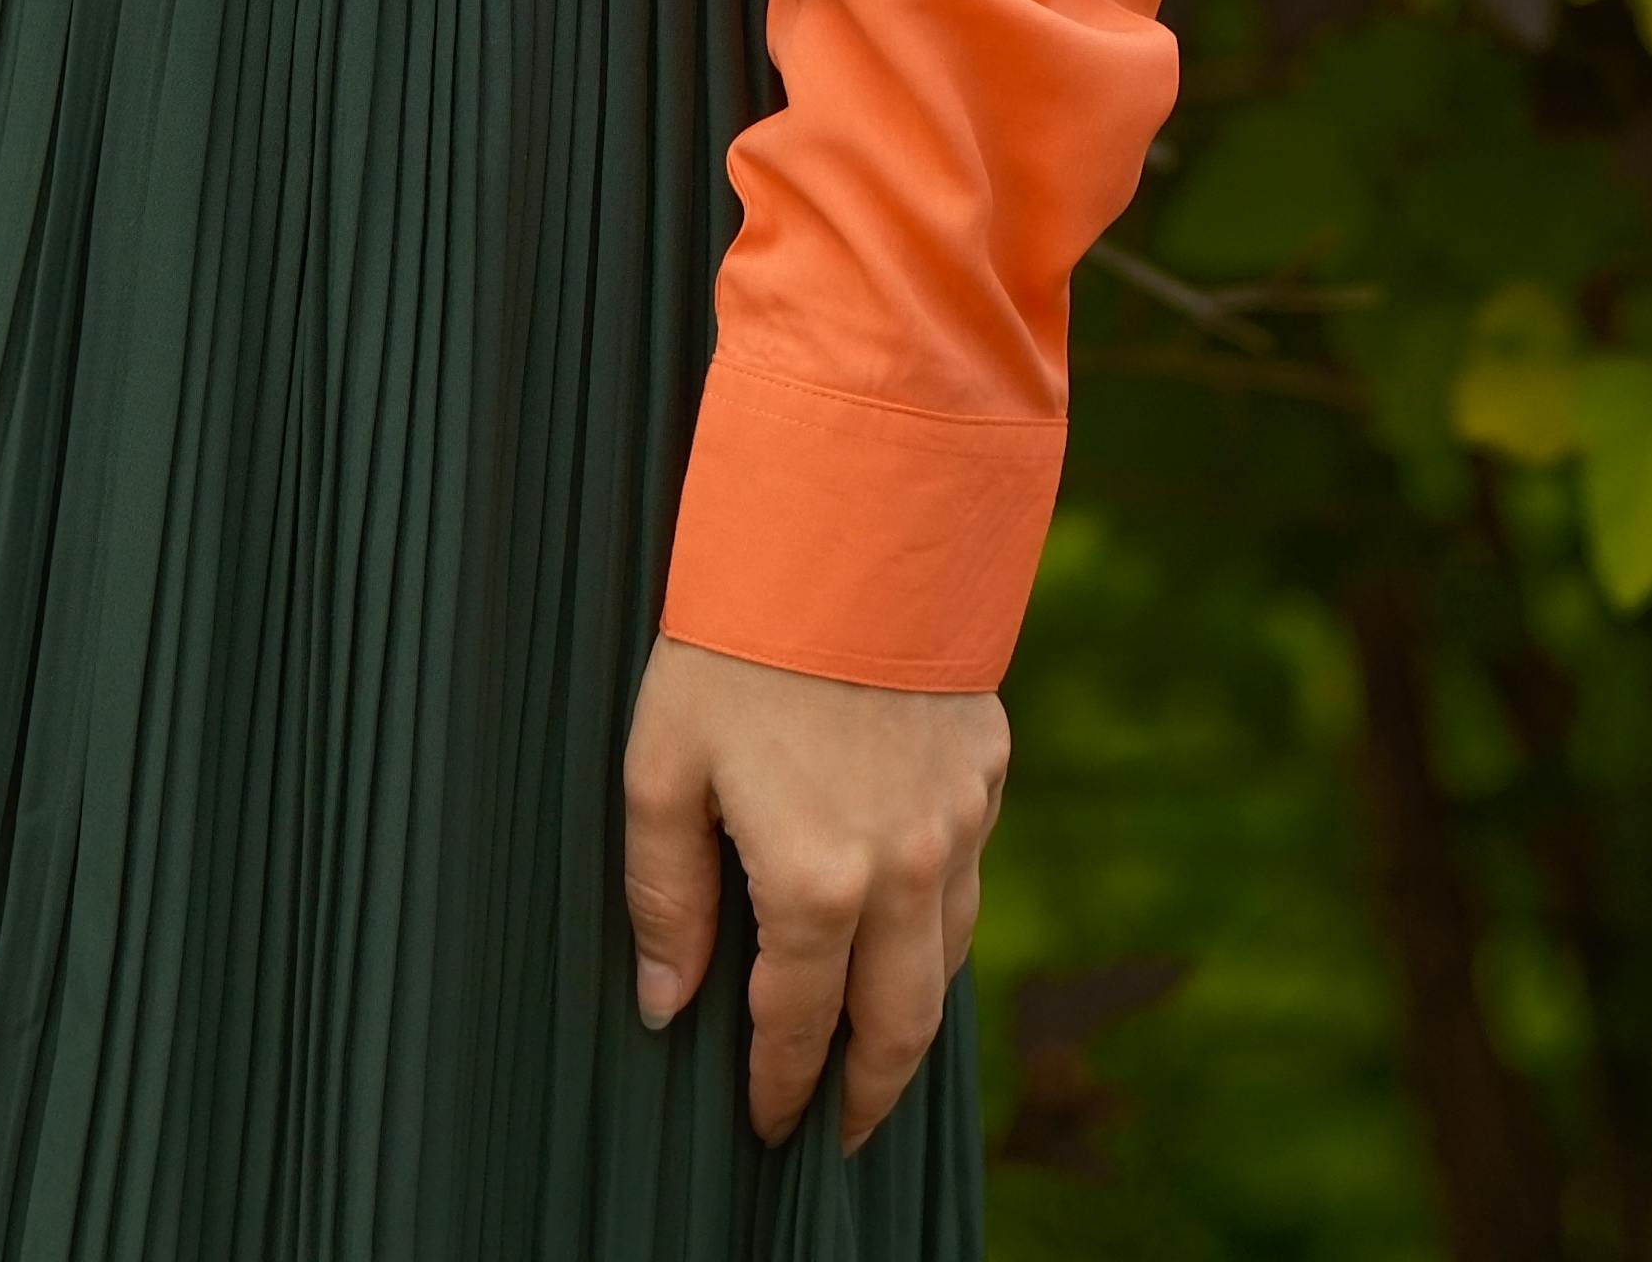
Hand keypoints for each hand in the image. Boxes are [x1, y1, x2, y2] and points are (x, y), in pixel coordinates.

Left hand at [620, 633, 1002, 1149]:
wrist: (855, 520)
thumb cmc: (738, 641)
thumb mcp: (663, 765)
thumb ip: (665, 896)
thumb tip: (668, 1003)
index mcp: (815, 882)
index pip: (798, 1026)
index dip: (781, 1086)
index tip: (768, 1124)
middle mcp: (904, 870)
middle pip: (900, 1023)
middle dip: (870, 1091)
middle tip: (843, 1131)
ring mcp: (960, 820)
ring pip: (949, 956)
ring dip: (915, 1013)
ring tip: (880, 1046)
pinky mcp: (989, 767)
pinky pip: (972, 872)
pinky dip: (941, 917)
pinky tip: (910, 921)